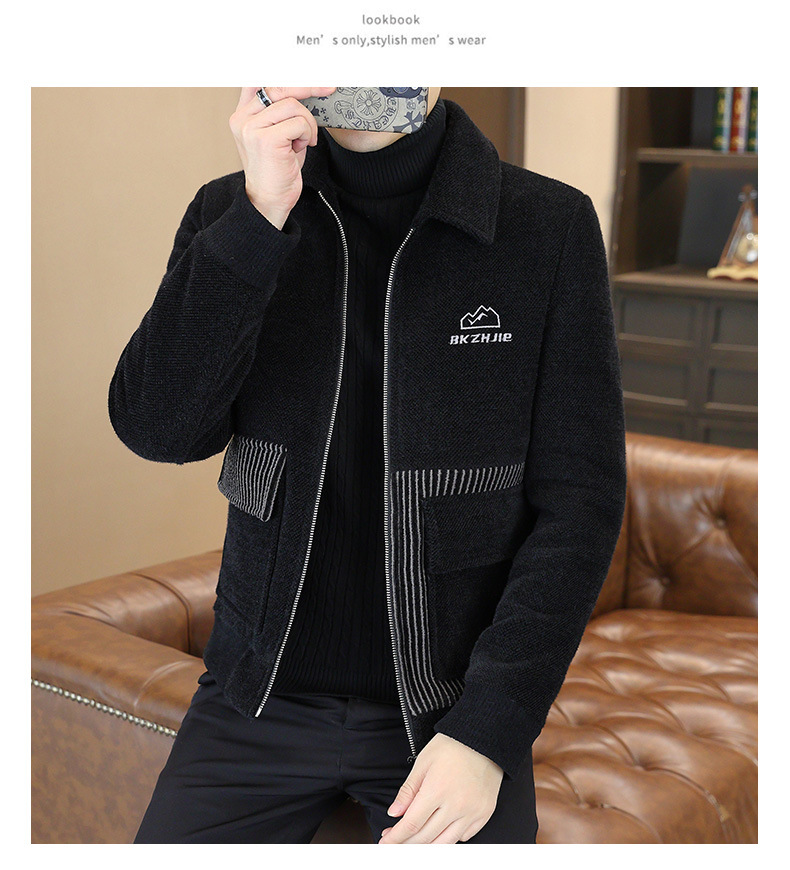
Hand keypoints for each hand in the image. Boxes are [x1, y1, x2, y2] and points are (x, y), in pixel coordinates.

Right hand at [229, 86, 335, 229]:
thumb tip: (306, 87)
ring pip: (293, 105)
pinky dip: (307, 135)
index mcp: (243, 114)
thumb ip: (282, 111)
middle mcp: (243, 118)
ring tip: (302, 142)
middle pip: (279, 86)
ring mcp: (251, 128)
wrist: (269, 201)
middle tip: (328, 89)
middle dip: (309, 86)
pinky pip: (298, 123)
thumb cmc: (278, 170)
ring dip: (307, 124)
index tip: (308, 74)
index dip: (286, 74)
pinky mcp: (265, 140)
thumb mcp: (279, 135)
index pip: (261, 79)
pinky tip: (301, 148)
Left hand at [379, 733, 503, 843]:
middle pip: (426, 837)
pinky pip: (464, 837)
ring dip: (427, 846)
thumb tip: (395, 812)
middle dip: (406, 843)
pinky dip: (449, 838)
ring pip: (445, 843)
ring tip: (415, 841)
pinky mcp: (484, 813)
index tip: (386, 842)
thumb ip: (408, 790)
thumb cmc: (453, 745)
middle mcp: (456, 805)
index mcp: (437, 790)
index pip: (411, 824)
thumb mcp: (423, 762)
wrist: (483, 737)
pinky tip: (440, 830)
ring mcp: (472, 812)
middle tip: (396, 841)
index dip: (396, 837)